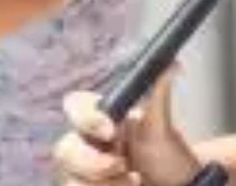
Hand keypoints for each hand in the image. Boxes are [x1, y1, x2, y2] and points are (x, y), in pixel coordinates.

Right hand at [53, 67, 202, 185]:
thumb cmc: (166, 158)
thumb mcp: (162, 128)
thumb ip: (158, 94)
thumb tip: (170, 63)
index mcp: (98, 120)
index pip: (74, 107)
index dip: (86, 118)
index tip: (111, 130)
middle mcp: (85, 145)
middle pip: (64, 150)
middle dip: (93, 163)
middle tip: (122, 167)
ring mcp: (82, 174)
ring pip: (70, 180)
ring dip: (104, 185)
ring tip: (133, 183)